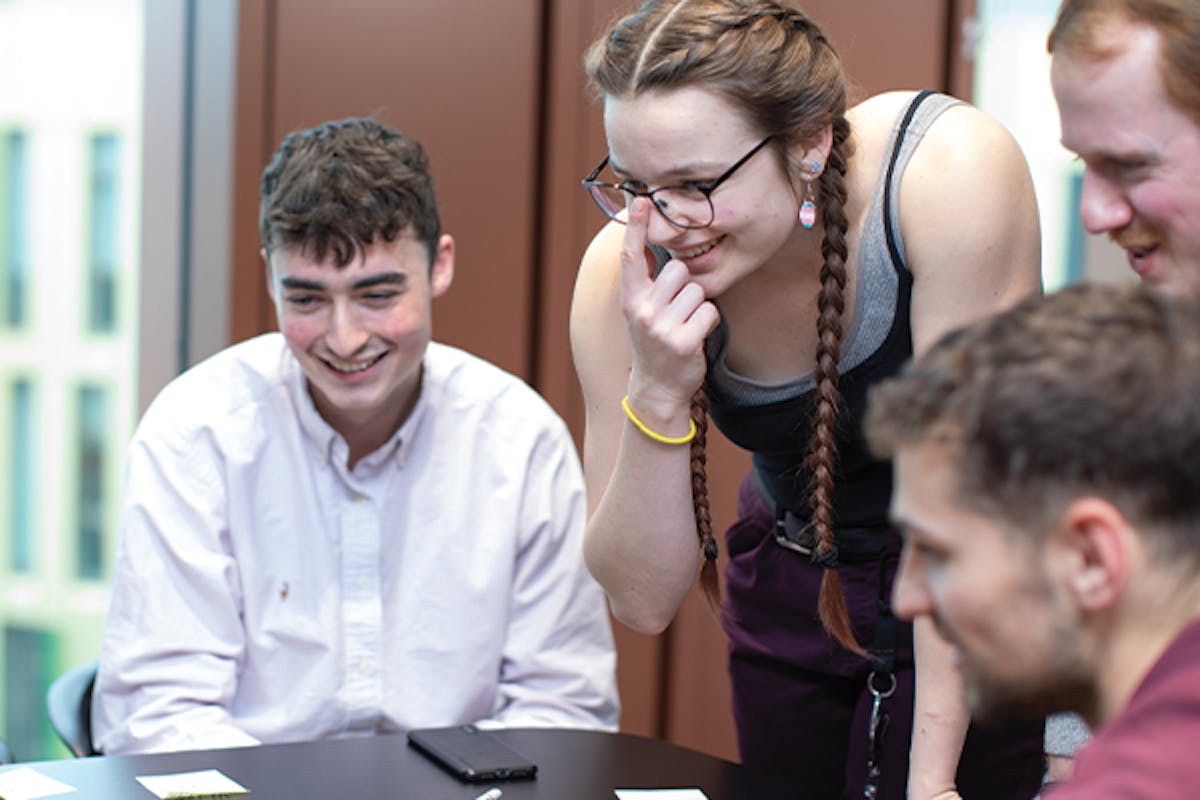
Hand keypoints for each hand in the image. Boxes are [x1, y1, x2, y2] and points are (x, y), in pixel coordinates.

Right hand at [619, 198, 719, 408]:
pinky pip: (709, 312)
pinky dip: (707, 323)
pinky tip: (694, 336)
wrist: (656, 388)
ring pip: (697, 291)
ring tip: (684, 325)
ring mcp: (661, 327)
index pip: (631, 256)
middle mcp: (641, 310)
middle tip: (676, 310)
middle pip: (679, 269)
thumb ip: (646, 281)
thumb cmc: (653, 342)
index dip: (638, 226)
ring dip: (697, 306)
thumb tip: (650, 241)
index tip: (642, 200)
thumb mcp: (639, 310)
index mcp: (630, 298)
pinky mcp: (683, 341)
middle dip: (685, 285)